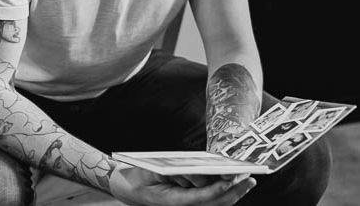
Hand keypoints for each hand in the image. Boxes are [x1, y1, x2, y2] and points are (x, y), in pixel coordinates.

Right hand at [109, 166, 255, 204]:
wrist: (125, 187)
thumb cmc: (138, 178)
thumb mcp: (153, 173)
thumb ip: (175, 175)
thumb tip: (196, 175)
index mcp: (174, 202)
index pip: (202, 198)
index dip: (218, 189)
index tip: (231, 179)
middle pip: (215, 203)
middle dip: (233, 191)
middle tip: (249, 178)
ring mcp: (186, 205)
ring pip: (215, 203)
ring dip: (231, 193)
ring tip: (245, 178)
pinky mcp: (187, 201)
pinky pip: (208, 199)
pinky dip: (221, 192)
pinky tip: (232, 183)